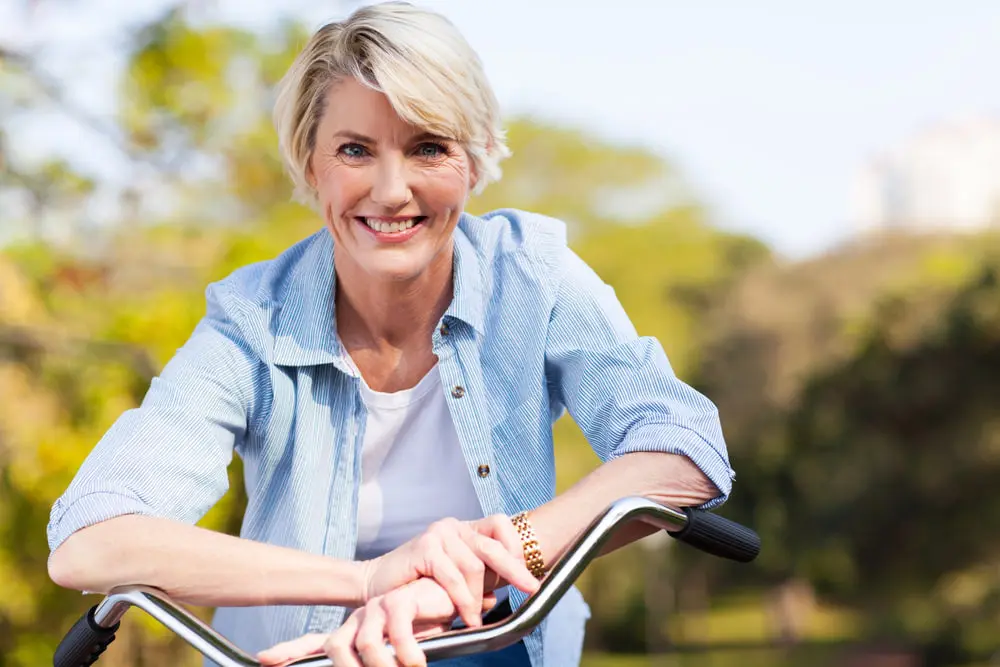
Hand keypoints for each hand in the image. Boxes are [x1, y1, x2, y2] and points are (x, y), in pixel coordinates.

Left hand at [258, 578, 482, 666]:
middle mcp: (361, 618)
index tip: (266, 659)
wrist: (450, 594)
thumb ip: (382, 659)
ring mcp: (378, 608)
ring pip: (364, 645)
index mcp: (355, 631)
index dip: (289, 651)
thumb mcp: (399, 650)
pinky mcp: (399, 601)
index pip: (316, 643)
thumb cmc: (425, 626)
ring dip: (384, 665)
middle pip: (335, 647)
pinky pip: (395, 635)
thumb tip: (377, 666)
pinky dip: (408, 654)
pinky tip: (418, 662)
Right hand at [359, 515, 536, 628]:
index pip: (501, 525)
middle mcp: (453, 526)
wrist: (377, 585)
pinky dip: (463, 600)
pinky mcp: (425, 546)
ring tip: (476, 618)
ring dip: (479, 598)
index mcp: (463, 529)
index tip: (527, 574)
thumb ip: (476, 581)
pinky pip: (454, 576)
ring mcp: (439, 534)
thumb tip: (496, 595)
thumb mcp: (453, 579)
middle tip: (530, 590)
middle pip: (494, 545)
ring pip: (475, 566)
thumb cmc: (416, 583)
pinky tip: (466, 616)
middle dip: (515, 570)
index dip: (516, 548)